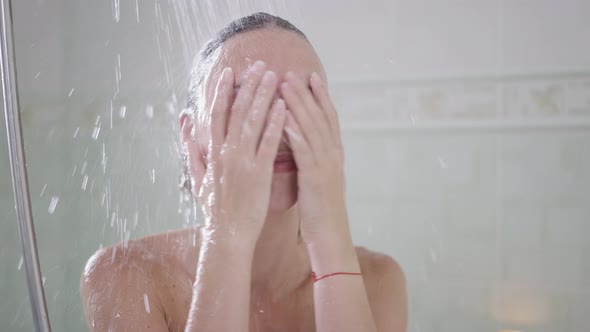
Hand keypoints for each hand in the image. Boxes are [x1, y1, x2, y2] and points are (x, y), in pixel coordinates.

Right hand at [181, 61, 285, 241]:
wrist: (227, 234)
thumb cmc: (214, 208)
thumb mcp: (196, 177)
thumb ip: (190, 149)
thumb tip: (184, 124)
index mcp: (212, 152)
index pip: (216, 114)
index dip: (223, 91)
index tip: (230, 72)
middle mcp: (226, 152)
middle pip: (237, 111)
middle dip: (248, 86)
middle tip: (259, 65)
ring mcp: (242, 161)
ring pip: (253, 122)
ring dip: (263, 96)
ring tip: (274, 77)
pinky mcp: (259, 173)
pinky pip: (268, 143)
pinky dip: (275, 123)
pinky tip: (283, 107)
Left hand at [280, 71, 350, 244]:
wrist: (330, 233)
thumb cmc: (320, 208)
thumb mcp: (319, 177)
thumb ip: (313, 157)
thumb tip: (302, 142)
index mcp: (334, 153)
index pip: (328, 117)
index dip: (321, 95)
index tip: (311, 75)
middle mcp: (333, 154)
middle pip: (320, 116)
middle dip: (305, 93)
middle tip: (292, 72)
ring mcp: (326, 164)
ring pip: (312, 127)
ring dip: (298, 104)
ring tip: (284, 84)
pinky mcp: (315, 176)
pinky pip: (304, 148)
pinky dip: (294, 130)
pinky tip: (282, 116)